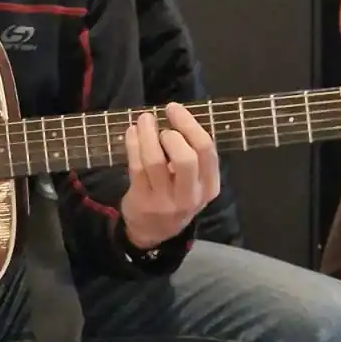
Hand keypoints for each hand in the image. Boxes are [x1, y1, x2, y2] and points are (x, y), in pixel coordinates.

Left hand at [119, 103, 220, 249]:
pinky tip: (131, 132)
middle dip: (173, 133)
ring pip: (156, 160)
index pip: (207, 151)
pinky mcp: (142, 200)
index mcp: (209, 186)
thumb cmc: (176, 196)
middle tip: (162, 123)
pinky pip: (136, 166)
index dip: (190, 125)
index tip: (174, 109)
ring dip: (148, 134)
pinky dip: (133, 144)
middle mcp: (190, 195)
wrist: (154, 232)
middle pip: (186, 158)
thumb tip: (176, 116)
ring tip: (143, 120)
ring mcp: (165, 200)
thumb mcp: (194, 183)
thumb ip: (192, 156)